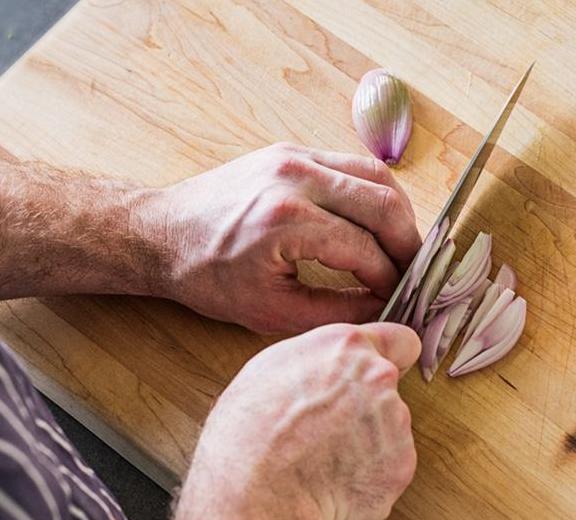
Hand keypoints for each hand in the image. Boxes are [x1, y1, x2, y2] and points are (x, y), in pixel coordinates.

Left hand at [131, 143, 421, 333]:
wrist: (161, 234)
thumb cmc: (207, 276)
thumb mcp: (270, 310)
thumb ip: (334, 311)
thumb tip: (384, 310)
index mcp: (287, 221)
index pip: (366, 249)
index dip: (391, 279)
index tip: (401, 299)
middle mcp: (296, 178)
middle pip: (384, 203)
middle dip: (408, 243)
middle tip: (413, 273)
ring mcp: (295, 157)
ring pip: (375, 175)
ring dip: (396, 213)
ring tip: (399, 248)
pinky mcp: (291, 151)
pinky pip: (351, 165)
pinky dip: (372, 194)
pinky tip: (372, 223)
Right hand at [150, 322, 419, 519]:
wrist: (257, 496)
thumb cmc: (248, 434)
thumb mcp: (269, 369)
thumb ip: (317, 362)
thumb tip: (327, 370)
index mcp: (347, 346)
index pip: (401, 341)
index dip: (393, 357)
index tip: (385, 371)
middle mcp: (379, 378)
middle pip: (388, 389)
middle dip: (366, 405)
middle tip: (327, 429)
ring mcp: (395, 423)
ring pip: (389, 431)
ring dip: (366, 443)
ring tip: (321, 460)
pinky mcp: (400, 467)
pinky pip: (388, 468)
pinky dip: (368, 477)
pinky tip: (332, 482)